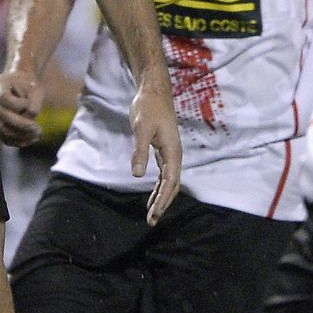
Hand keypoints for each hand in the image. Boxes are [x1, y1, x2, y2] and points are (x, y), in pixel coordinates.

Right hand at [0, 68, 42, 146]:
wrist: (22, 86)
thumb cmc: (30, 85)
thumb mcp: (36, 89)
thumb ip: (34, 102)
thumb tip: (31, 117)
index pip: (3, 98)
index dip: (17, 104)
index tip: (29, 104)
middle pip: (1, 116)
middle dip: (21, 125)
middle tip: (38, 129)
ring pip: (1, 128)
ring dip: (20, 135)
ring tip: (36, 135)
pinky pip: (3, 136)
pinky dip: (17, 141)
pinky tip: (30, 140)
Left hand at [131, 84, 182, 223]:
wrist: (153, 91)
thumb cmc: (148, 107)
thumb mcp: (140, 129)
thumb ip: (139, 151)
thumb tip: (137, 175)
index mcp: (172, 151)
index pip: (170, 182)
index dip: (163, 200)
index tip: (154, 215)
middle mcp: (174, 154)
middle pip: (172, 185)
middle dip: (163, 204)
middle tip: (152, 221)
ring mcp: (170, 152)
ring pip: (169, 181)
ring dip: (161, 198)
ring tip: (152, 214)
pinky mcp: (163, 149)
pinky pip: (164, 174)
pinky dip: (158, 187)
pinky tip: (151, 196)